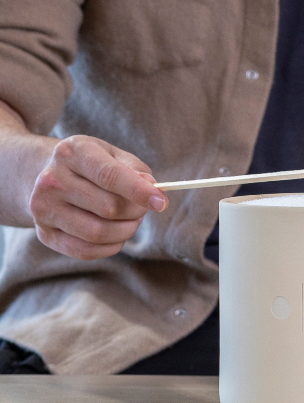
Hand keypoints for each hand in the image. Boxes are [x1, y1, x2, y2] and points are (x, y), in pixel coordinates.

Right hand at [29, 135, 167, 260]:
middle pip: (107, 207)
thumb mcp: (110, 153)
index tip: (162, 202)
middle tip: (144, 209)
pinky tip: (119, 236)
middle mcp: (52, 180)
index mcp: (72, 152)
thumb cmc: (88, 163)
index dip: (139, 191)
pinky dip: (111, 247)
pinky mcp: (44, 233)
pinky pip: (84, 250)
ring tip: (133, 221)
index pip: (109, 175)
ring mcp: (44, 209)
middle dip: (136, 211)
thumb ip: (134, 168)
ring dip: (125, 231)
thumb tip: (152, 188)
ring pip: (97, 232)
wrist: (42, 174)